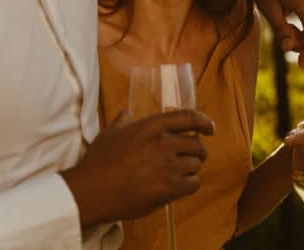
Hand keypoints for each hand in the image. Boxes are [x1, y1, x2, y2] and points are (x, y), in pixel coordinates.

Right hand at [61, 109, 215, 226]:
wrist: (93, 190)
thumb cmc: (99, 161)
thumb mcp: (110, 134)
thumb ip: (123, 122)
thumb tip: (126, 113)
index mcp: (152, 125)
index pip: (189, 117)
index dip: (204, 122)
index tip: (210, 129)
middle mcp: (164, 142)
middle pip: (198, 145)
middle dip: (198, 152)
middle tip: (191, 158)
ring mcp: (169, 165)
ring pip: (196, 165)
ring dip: (191, 170)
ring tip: (179, 175)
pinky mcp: (170, 187)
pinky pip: (193, 184)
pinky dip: (190, 185)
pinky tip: (179, 187)